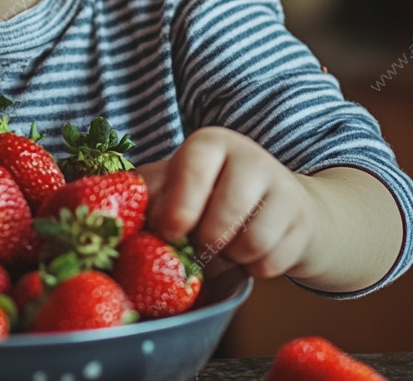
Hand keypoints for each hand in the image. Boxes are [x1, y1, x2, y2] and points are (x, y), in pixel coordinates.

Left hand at [134, 126, 321, 279]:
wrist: (276, 205)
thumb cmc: (206, 196)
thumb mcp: (172, 186)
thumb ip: (142, 197)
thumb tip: (109, 220)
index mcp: (209, 143)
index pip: (193, 168)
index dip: (179, 206)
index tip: (170, 231)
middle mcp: (250, 156)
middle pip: (221, 219)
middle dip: (203, 243)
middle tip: (196, 245)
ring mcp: (283, 187)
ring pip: (249, 244)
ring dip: (229, 257)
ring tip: (224, 244)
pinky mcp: (303, 221)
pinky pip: (271, 262)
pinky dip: (254, 268)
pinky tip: (248, 251)